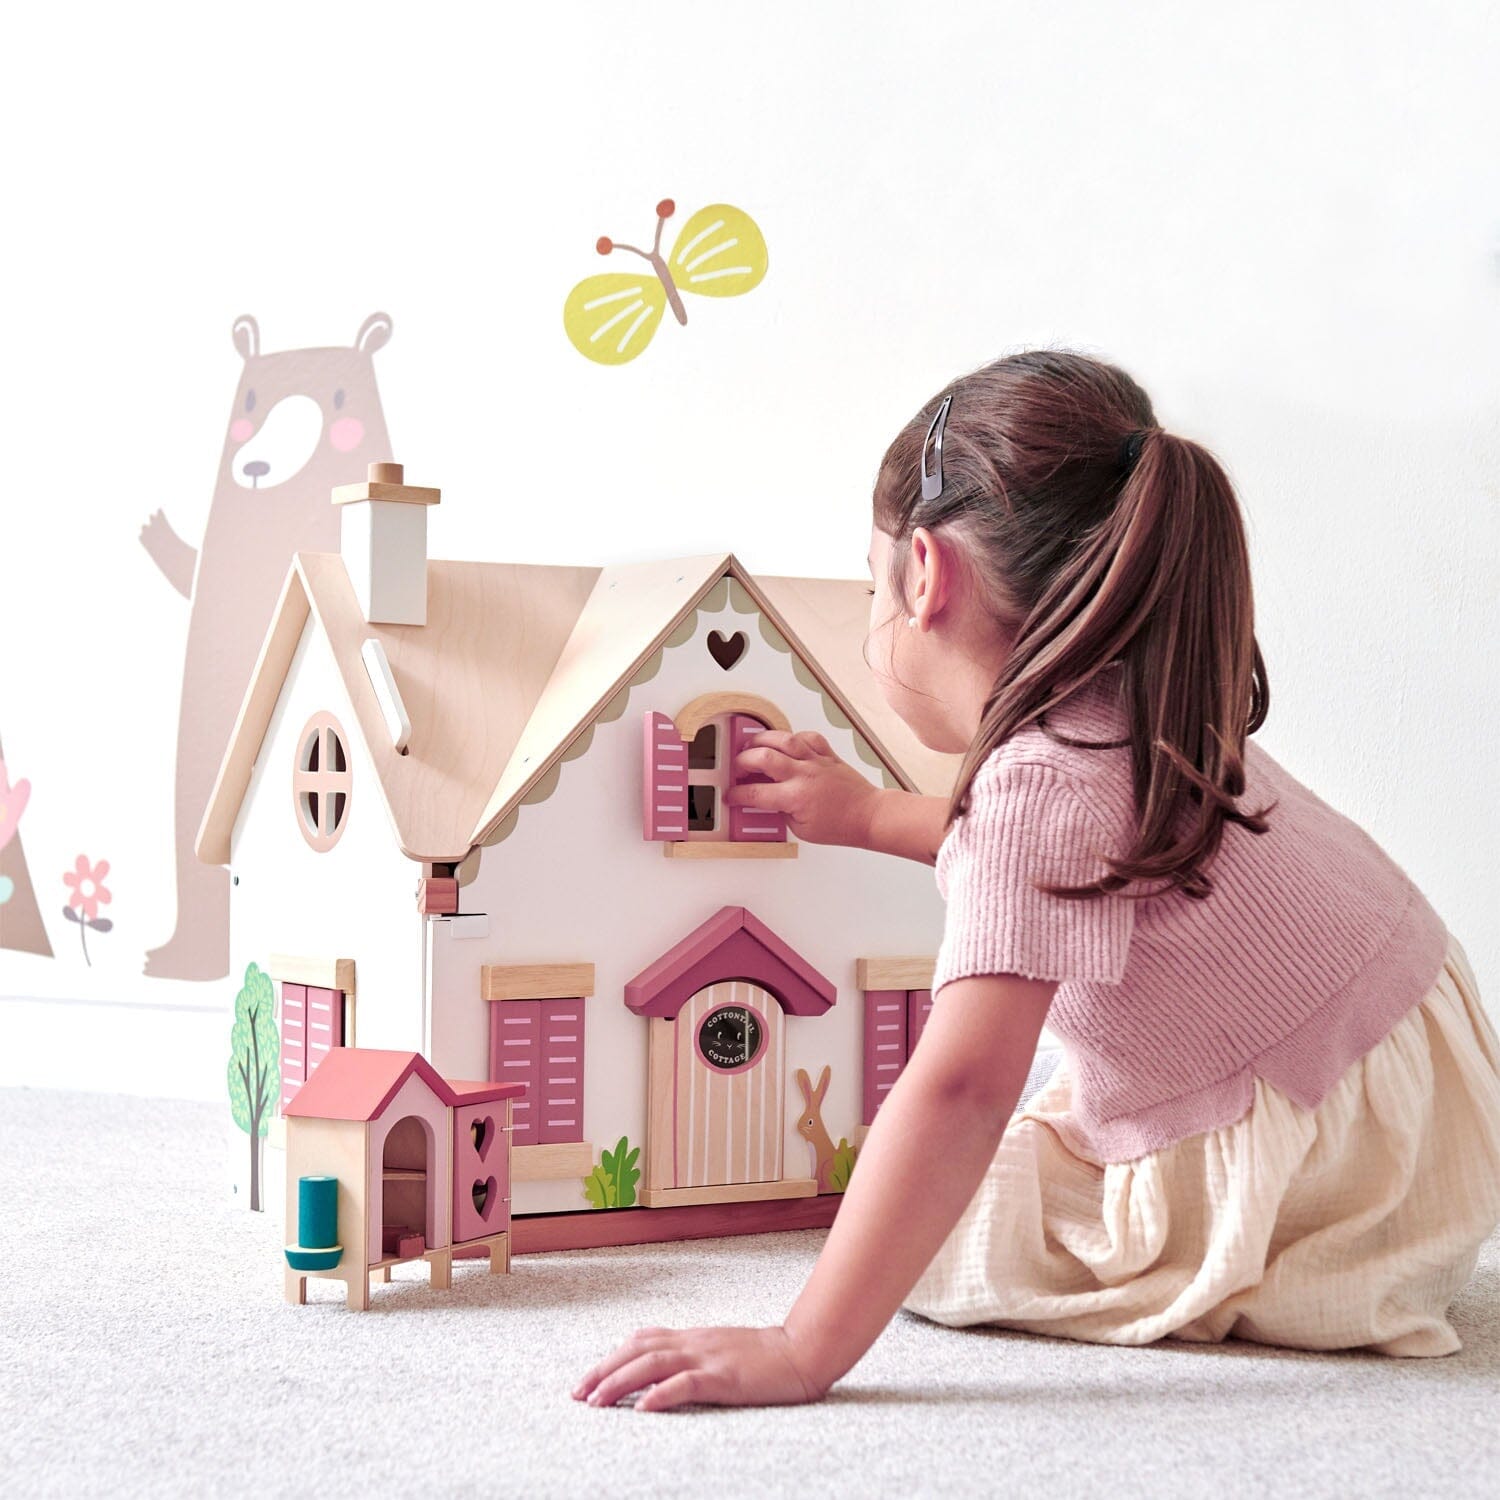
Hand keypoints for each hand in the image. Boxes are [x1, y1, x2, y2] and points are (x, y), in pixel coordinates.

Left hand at [571, 1323, 828, 1412]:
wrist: (802, 1351)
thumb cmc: (765, 1358)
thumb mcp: (722, 1351)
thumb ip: (694, 1356)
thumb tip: (664, 1373)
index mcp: (693, 1338)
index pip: (641, 1340)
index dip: (611, 1357)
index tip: (587, 1380)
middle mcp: (694, 1343)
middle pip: (637, 1350)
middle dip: (603, 1371)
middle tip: (577, 1394)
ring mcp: (709, 1357)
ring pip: (653, 1363)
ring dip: (620, 1382)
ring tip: (596, 1402)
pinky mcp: (725, 1377)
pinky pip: (687, 1383)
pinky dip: (661, 1394)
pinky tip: (643, 1409)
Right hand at [724, 729, 881, 848]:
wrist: (867, 815)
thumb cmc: (840, 825)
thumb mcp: (801, 829)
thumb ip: (780, 811)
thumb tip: (764, 800)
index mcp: (795, 797)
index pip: (755, 793)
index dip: (737, 795)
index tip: (731, 796)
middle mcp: (804, 775)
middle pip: (763, 757)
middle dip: (742, 761)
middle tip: (738, 768)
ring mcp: (816, 761)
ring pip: (783, 739)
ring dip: (762, 740)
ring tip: (752, 747)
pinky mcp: (826, 754)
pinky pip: (807, 737)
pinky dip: (793, 737)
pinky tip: (785, 744)